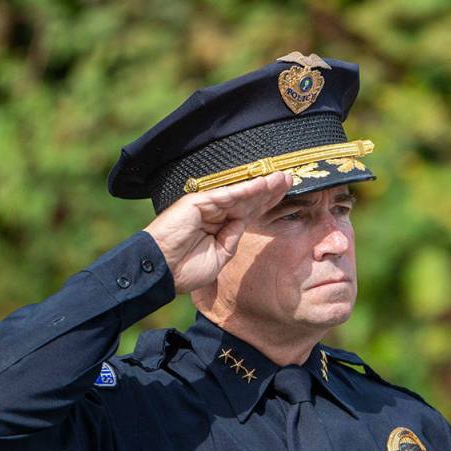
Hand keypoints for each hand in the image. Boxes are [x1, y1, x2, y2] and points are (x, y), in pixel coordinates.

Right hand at [144, 172, 290, 292]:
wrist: (161, 272)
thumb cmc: (185, 269)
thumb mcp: (219, 257)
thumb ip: (231, 239)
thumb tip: (242, 222)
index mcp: (220, 227)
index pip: (248, 211)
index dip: (266, 203)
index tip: (285, 195)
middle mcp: (215, 213)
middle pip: (248, 199)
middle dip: (269, 190)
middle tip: (289, 178)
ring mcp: (206, 206)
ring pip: (240, 194)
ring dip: (262, 185)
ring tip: (282, 178)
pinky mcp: (198, 202)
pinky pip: (227, 195)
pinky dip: (245, 190)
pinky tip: (262, 184)